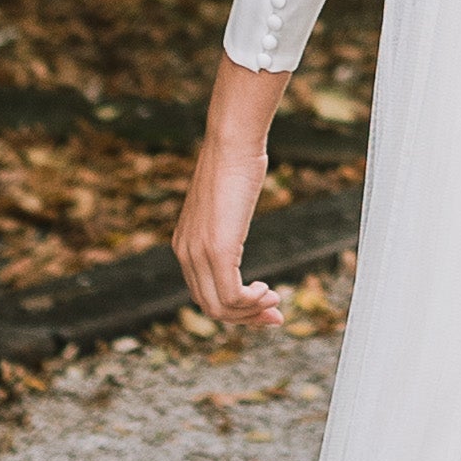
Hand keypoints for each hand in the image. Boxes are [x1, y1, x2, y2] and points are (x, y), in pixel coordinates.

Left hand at [171, 56, 291, 332]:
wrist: (232, 143)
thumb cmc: (235, 165)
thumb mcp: (226, 204)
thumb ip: (225, 223)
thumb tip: (235, 220)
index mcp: (184, 245)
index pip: (203, 293)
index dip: (234, 307)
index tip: (265, 305)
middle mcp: (185, 253)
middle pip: (210, 306)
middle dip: (245, 317)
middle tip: (276, 314)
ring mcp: (199, 253)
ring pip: (219, 307)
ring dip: (250, 312)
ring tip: (274, 299)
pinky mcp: (218, 251)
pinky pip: (230, 295)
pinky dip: (251, 302)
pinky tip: (267, 290)